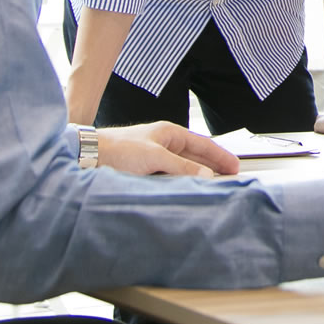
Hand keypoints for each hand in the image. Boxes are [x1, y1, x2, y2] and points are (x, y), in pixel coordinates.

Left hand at [97, 122, 239, 176]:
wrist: (88, 157)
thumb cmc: (117, 149)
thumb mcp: (155, 156)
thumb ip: (183, 167)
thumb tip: (206, 175)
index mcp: (170, 133)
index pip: (204, 144)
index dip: (221, 156)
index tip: (235, 167)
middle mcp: (165, 144)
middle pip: (197, 156)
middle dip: (214, 167)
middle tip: (230, 179)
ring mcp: (157, 158)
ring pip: (186, 168)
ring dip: (199, 176)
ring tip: (213, 186)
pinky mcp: (148, 171)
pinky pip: (173, 177)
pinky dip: (183, 183)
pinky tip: (189, 190)